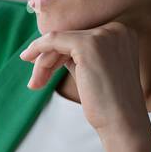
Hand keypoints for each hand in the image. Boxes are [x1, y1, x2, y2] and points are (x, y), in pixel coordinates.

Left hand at [19, 22, 148, 136]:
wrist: (122, 122)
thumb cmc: (107, 103)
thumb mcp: (93, 70)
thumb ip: (77, 56)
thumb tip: (48, 47)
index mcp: (121, 33)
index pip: (81, 37)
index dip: (59, 52)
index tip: (43, 68)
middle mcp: (116, 29)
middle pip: (70, 38)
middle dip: (49, 59)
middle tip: (36, 81)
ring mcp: (104, 35)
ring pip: (59, 40)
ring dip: (43, 62)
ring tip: (35, 84)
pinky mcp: (89, 45)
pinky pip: (54, 40)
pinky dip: (38, 49)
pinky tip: (28, 60)